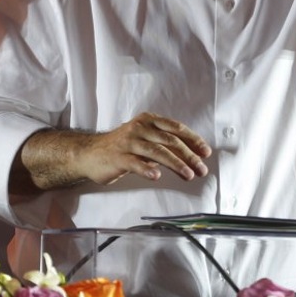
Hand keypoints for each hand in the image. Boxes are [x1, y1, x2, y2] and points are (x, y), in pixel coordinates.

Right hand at [80, 113, 211, 184]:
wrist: (90, 153)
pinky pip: (135, 163)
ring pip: (156, 152)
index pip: (176, 128)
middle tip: (201, 169)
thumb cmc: (122, 147)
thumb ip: (164, 143)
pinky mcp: (118, 157)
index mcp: (149, 120)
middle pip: (170, 141)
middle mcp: (140, 127)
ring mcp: (128, 142)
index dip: (193, 140)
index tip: (206, 153)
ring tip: (188, 175)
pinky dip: (147, 169)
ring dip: (175, 164)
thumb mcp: (145, 139)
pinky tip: (156, 176)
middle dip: (189, 156)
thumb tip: (192, 155)